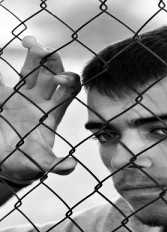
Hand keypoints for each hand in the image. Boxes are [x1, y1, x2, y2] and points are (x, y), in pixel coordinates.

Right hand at [0, 36, 80, 183]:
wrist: (8, 164)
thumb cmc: (27, 163)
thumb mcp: (41, 163)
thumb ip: (55, 164)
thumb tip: (71, 167)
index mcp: (54, 113)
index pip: (70, 90)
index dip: (70, 80)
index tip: (60, 78)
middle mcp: (42, 101)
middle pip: (53, 73)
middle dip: (52, 59)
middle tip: (41, 50)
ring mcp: (24, 97)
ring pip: (33, 70)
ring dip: (34, 55)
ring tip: (29, 41)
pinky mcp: (5, 98)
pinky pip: (3, 80)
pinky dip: (1, 66)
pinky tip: (0, 54)